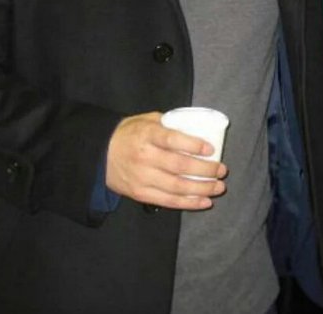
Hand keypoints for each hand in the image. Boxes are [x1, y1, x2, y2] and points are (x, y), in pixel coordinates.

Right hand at [105, 112, 226, 210]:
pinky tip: (204, 201)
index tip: (211, 149)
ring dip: (202, 189)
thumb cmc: (129, 133)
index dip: (194, 145)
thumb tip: (197, 128)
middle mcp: (145, 157)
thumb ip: (169, 124)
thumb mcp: (146, 120)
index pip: (173, 140)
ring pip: (177, 187)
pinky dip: (188, 203)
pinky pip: (168, 201)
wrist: (100, 154)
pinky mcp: (140, 194)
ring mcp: (142, 178)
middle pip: (179, 166)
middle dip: (205, 170)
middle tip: (222, 170)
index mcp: (147, 135)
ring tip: (219, 187)